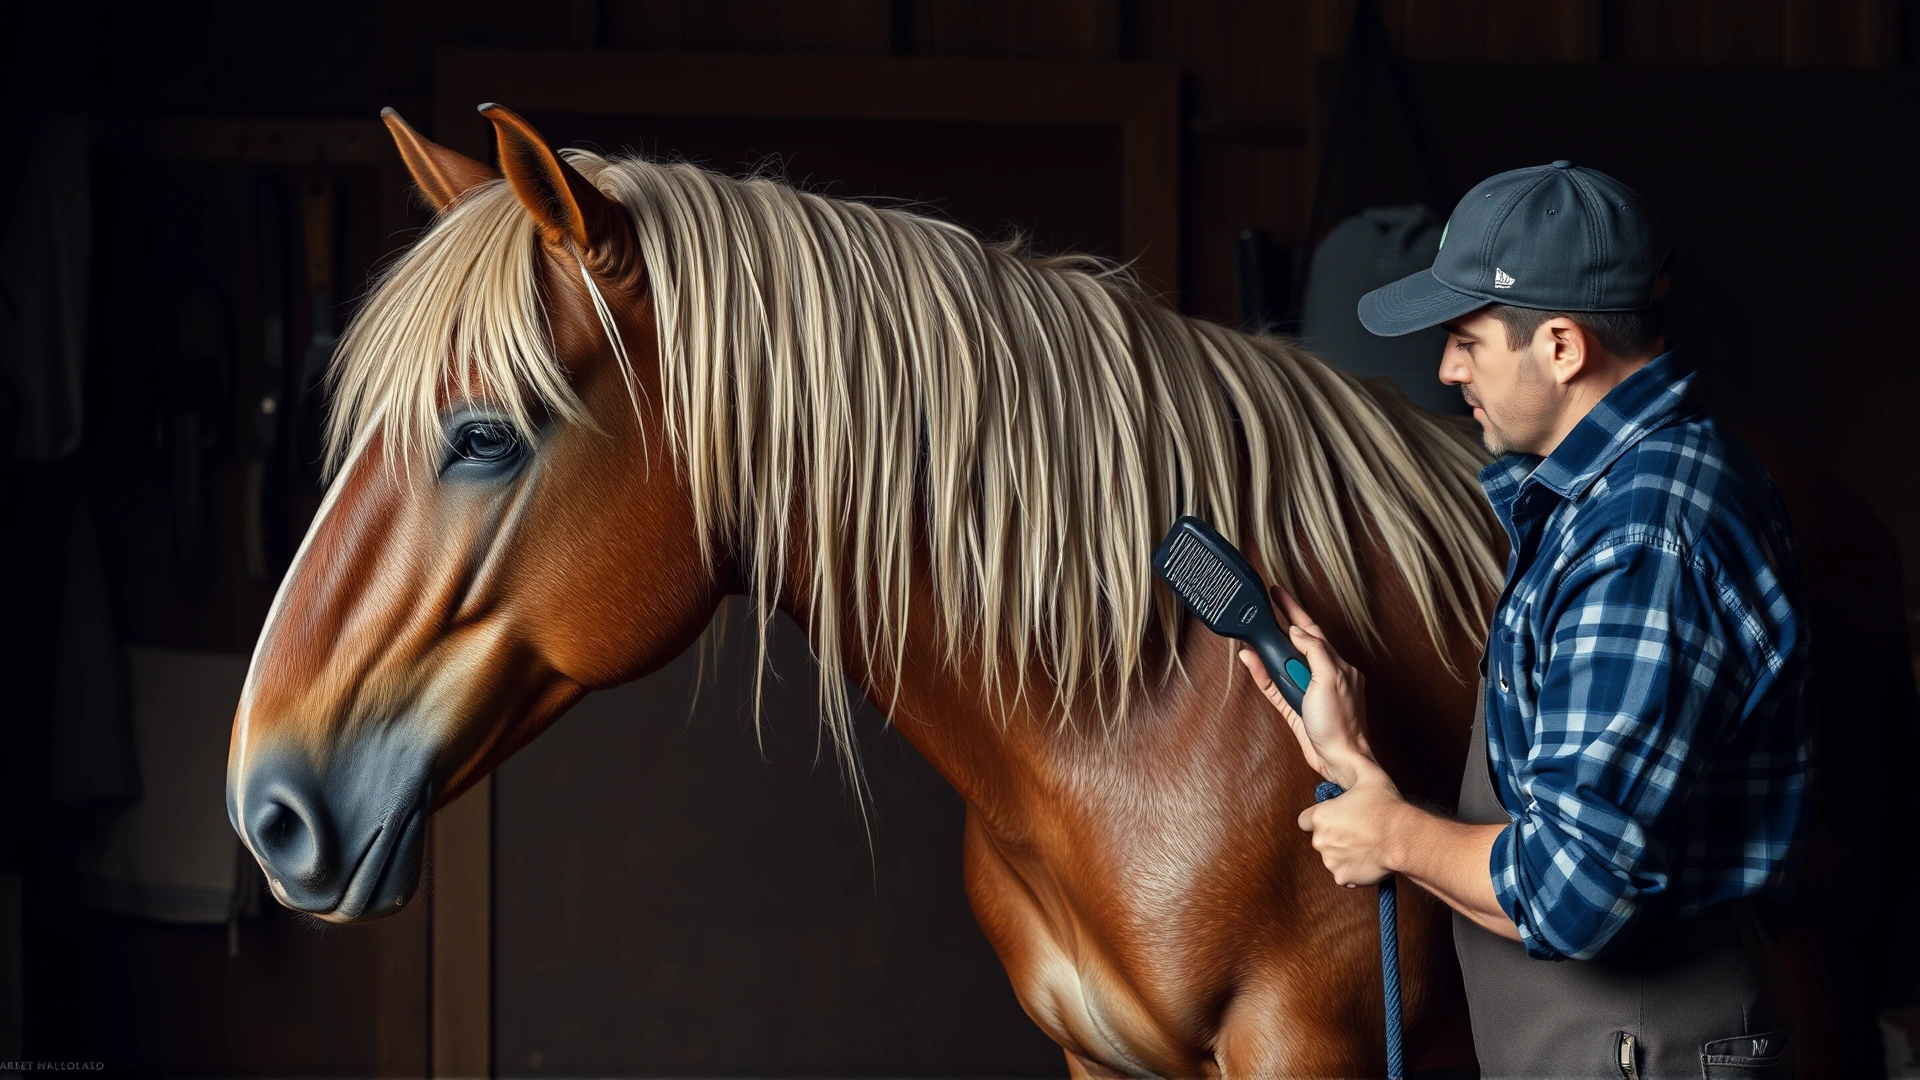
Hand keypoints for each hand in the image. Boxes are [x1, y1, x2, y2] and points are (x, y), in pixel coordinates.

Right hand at [1237, 584, 1372, 788]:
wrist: (1339, 760)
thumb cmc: (1341, 724)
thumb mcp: (1330, 680)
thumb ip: (1315, 652)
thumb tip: (1297, 632)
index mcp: (1335, 663)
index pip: (1311, 628)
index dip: (1293, 609)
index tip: (1278, 592)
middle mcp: (1321, 673)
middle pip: (1294, 643)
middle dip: (1277, 626)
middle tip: (1260, 609)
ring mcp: (1307, 690)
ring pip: (1282, 664)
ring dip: (1266, 652)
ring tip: (1250, 639)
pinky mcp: (1295, 707)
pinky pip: (1274, 686)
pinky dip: (1262, 674)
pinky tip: (1252, 663)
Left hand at [1296, 759, 1403, 886]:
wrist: (1403, 838)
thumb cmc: (1386, 807)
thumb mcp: (1368, 775)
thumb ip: (1352, 764)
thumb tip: (1347, 751)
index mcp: (1320, 817)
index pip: (1305, 820)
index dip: (1319, 818)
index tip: (1334, 818)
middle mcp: (1320, 841)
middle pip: (1320, 839)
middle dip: (1334, 836)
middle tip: (1356, 830)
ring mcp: (1331, 861)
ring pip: (1332, 857)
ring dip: (1343, 852)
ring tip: (1365, 843)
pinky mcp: (1342, 877)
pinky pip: (1343, 873)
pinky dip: (1352, 869)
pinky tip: (1367, 858)